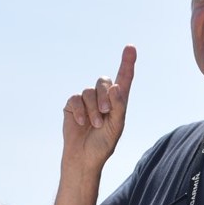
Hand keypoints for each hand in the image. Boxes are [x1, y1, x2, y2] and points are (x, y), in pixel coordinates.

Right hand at [61, 45, 135, 171]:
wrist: (84, 157)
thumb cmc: (103, 143)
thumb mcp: (116, 126)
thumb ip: (118, 106)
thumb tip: (117, 86)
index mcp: (117, 101)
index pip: (124, 78)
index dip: (127, 62)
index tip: (130, 47)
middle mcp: (102, 97)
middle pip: (104, 81)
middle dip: (105, 95)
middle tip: (105, 112)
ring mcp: (86, 100)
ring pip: (89, 91)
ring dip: (93, 109)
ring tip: (95, 124)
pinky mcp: (72, 104)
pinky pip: (75, 98)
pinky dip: (79, 111)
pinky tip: (80, 122)